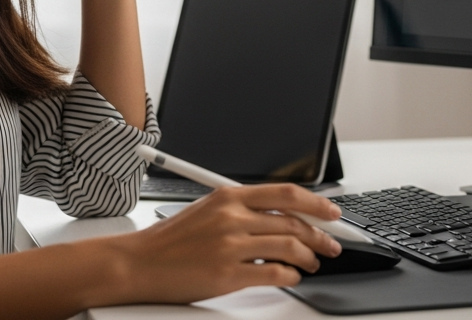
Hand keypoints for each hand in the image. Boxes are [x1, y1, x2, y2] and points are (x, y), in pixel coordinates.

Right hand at [108, 185, 343, 304]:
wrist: (139, 263)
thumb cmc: (171, 241)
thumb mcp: (208, 211)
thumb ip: (243, 211)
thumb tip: (284, 219)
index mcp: (229, 196)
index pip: (286, 194)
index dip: (316, 204)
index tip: (332, 213)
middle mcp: (232, 217)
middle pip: (293, 221)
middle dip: (320, 235)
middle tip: (331, 245)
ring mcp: (230, 245)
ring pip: (289, 246)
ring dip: (309, 257)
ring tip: (313, 263)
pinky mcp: (227, 274)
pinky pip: (274, 274)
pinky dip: (291, 276)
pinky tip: (292, 277)